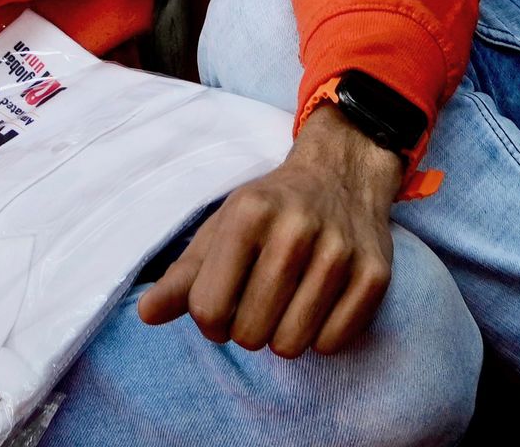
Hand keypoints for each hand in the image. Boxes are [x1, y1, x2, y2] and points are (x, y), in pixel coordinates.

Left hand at [140, 106, 403, 356]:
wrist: (342, 174)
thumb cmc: (271, 210)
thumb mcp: (222, 228)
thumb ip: (183, 276)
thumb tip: (145, 315)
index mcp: (248, 214)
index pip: (207, 309)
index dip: (209, 321)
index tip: (222, 305)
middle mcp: (295, 229)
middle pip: (249, 334)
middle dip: (247, 330)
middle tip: (259, 301)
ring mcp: (339, 252)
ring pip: (291, 345)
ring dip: (283, 336)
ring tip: (287, 303)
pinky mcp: (374, 274)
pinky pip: (333, 343)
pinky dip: (321, 336)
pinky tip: (319, 304)